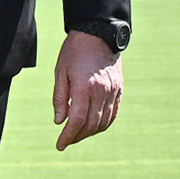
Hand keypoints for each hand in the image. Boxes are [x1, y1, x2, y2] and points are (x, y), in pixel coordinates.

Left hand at [53, 30, 123, 146]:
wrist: (99, 34)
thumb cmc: (75, 52)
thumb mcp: (61, 72)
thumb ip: (60, 98)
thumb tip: (60, 122)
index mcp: (84, 87)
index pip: (77, 120)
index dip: (68, 136)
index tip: (60, 145)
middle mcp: (101, 92)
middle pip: (91, 125)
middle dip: (77, 136)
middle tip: (66, 140)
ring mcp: (113, 91)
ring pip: (103, 122)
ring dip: (90, 132)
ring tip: (78, 134)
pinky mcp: (119, 89)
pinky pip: (113, 114)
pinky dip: (103, 124)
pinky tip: (93, 126)